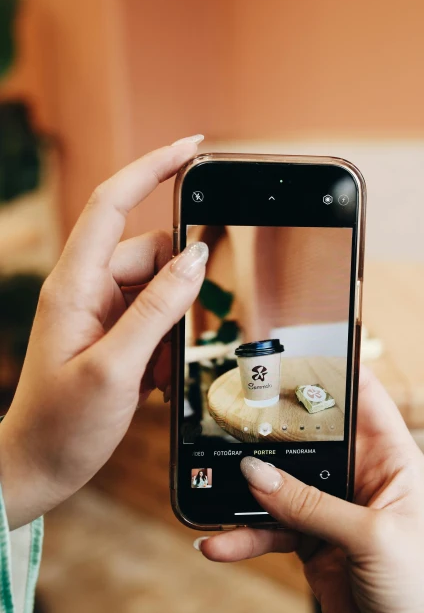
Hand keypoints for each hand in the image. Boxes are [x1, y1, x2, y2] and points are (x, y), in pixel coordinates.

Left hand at [0, 136, 206, 528]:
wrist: (38, 466)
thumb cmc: (62, 424)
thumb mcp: (115, 368)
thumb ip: (158, 309)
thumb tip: (196, 257)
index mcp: (74, 284)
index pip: (114, 203)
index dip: (153, 167)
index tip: (192, 147)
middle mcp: (87, 287)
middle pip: (153, 255)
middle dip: (179, 291)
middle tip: (177, 343)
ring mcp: (100, 309)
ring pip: (161, 289)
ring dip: (173, 328)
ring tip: (154, 374)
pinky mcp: (112, 330)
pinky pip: (156, 317)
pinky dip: (165, 344)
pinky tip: (151, 379)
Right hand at [201, 368, 423, 612]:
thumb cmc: (419, 590)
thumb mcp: (370, 537)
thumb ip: (310, 503)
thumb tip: (257, 474)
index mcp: (393, 459)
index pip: (364, 398)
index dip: (334, 371)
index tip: (295, 351)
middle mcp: (362, 476)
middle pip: (312, 437)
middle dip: (275, 428)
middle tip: (237, 411)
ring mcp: (333, 507)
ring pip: (283, 483)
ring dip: (249, 488)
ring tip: (215, 485)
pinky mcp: (311, 538)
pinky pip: (271, 526)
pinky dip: (244, 533)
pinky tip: (219, 542)